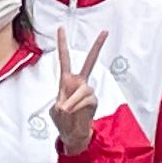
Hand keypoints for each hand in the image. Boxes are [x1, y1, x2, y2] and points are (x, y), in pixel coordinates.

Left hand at [49, 30, 102, 153]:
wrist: (72, 134)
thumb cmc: (62, 121)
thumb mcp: (55, 111)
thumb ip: (61, 104)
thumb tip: (69, 103)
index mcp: (66, 81)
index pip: (64, 59)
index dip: (62, 44)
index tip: (60, 28)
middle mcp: (78, 82)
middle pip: (90, 61)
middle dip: (97, 47)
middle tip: (105, 31)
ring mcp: (87, 90)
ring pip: (83, 89)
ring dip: (73, 101)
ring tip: (66, 110)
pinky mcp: (94, 100)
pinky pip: (86, 99)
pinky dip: (77, 105)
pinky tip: (74, 111)